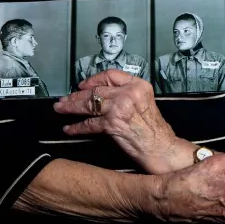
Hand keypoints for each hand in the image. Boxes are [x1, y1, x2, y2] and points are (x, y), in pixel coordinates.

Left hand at [54, 71, 187, 171]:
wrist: (163, 149)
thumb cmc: (155, 130)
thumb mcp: (144, 102)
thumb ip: (126, 95)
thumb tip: (101, 96)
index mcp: (138, 85)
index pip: (111, 74)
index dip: (93, 79)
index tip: (82, 85)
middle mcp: (129, 93)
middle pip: (97, 90)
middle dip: (77, 95)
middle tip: (64, 99)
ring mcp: (120, 107)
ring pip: (90, 104)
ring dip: (72, 107)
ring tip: (61, 109)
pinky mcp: (114, 124)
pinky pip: (90, 124)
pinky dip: (77, 127)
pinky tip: (70, 128)